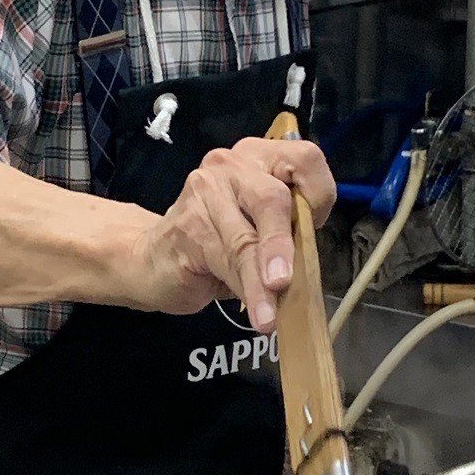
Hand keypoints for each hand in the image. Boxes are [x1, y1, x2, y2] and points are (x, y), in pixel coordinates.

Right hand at [130, 137, 334, 330]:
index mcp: (262, 157)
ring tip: (270, 316)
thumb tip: (311, 263)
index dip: (319, 196)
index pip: (305, 159)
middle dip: (281, 244)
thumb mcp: (263, 230)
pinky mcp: (185, 226)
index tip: (313, 229)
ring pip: (244, 241)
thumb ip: (288, 231)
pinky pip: (222, 261)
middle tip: (285, 281)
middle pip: (271, 199)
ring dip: (260, 283)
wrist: (155, 257)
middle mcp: (233, 165)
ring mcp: (204, 192)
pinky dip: (243, 291)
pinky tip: (255, 312)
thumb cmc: (220, 242)